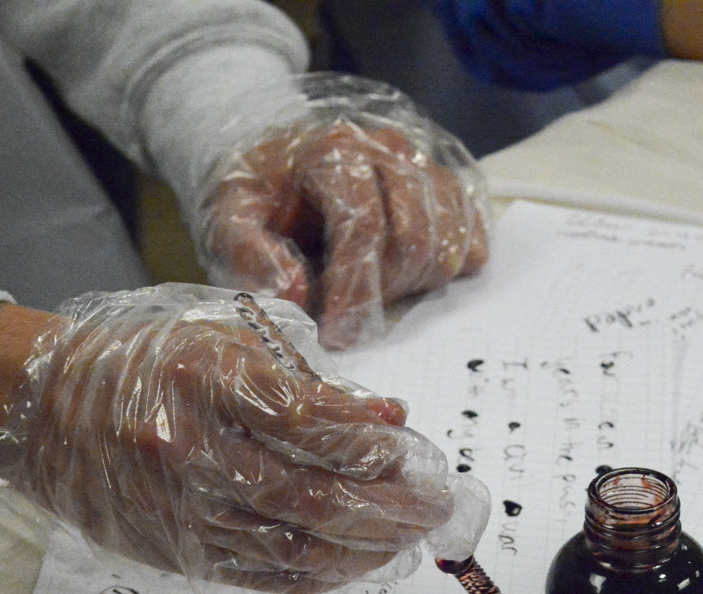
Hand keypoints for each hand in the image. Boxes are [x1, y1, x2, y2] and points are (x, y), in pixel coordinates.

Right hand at [0, 288, 458, 593]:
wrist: (43, 412)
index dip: (372, 445)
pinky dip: (322, 574)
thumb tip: (390, 422)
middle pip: (316, 494)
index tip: (411, 450)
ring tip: (408, 539)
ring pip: (297, 546)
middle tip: (436, 507)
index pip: (314, 424)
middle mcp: (194, 450)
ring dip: (367, 549)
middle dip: (390, 507)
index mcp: (208, 381)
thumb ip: (309, 384)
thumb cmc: (148, 365)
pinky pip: (266, 575)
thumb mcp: (226, 343)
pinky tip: (357, 562)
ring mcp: (185, 509)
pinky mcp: (179, 552)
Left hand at [194, 80, 488, 349]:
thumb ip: (248, 255)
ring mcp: (426, 166)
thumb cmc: (260, 196)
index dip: (355, 291)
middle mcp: (390, 149)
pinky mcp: (451, 186)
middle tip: (348, 313)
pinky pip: (474, 236)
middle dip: (382, 292)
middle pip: (413, 240)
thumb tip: (296, 294)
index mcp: (334, 151)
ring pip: (448, 244)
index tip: (340, 335)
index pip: (363, 227)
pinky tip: (410, 278)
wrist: (282, 158)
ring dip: (414, 285)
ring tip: (372, 291)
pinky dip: (451, 268)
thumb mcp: (228, 219)